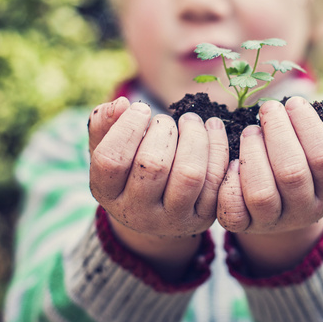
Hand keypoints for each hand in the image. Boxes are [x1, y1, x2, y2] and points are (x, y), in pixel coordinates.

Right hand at [88, 97, 228, 277]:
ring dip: (194, 137)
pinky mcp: (205, 216)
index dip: (128, 127)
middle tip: (165, 120)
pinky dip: (219, 147)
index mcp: (107, 194)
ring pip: (190, 174)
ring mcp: (174, 218)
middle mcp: (138, 212)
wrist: (156, 214)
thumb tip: (122, 103)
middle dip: (164, 130)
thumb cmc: (128, 171)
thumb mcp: (108, 150)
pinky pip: (216, 179)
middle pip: (153, 166)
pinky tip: (213, 128)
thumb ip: (104, 125)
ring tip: (190, 120)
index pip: (111, 160)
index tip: (141, 107)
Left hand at [216, 97, 322, 274]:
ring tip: (251, 131)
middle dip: (278, 132)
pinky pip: (233, 210)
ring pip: (261, 193)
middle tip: (269, 108)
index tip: (294, 102)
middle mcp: (305, 212)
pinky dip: (230, 182)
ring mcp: (273, 222)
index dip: (308, 126)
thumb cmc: (310, 165)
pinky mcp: (244, 226)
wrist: (285, 205)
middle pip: (292, 173)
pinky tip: (235, 161)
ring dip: (253, 153)